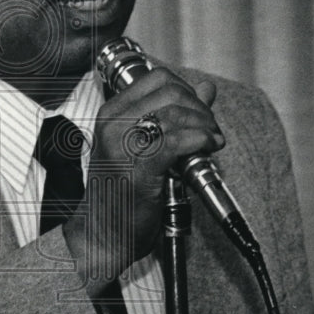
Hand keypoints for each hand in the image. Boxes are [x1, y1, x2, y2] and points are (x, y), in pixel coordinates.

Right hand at [63, 68, 223, 296]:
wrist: (102, 235)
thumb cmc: (121, 195)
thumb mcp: (146, 146)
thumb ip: (176, 116)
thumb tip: (207, 89)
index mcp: (112, 113)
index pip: (158, 78)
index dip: (188, 90)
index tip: (198, 112)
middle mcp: (113, 123)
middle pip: (171, 90)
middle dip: (200, 107)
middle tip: (210, 129)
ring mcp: (122, 143)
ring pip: (177, 113)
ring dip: (205, 125)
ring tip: (211, 143)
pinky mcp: (138, 166)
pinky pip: (178, 140)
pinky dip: (201, 140)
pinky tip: (207, 149)